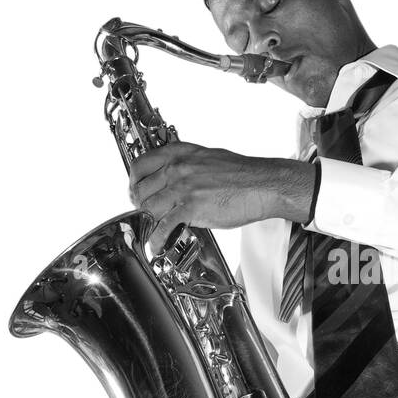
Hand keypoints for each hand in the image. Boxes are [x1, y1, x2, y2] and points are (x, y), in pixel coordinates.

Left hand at [128, 141, 315, 255]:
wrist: (263, 184)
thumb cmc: (242, 174)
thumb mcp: (208, 158)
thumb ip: (187, 166)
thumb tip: (175, 179)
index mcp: (180, 153)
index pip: (140, 165)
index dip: (134, 182)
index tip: (136, 191)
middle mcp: (178, 168)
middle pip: (141, 190)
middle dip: (140, 205)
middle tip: (147, 214)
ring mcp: (183, 187)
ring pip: (149, 208)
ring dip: (149, 222)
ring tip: (154, 229)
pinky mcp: (192, 207)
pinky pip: (164, 226)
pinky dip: (156, 238)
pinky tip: (156, 244)